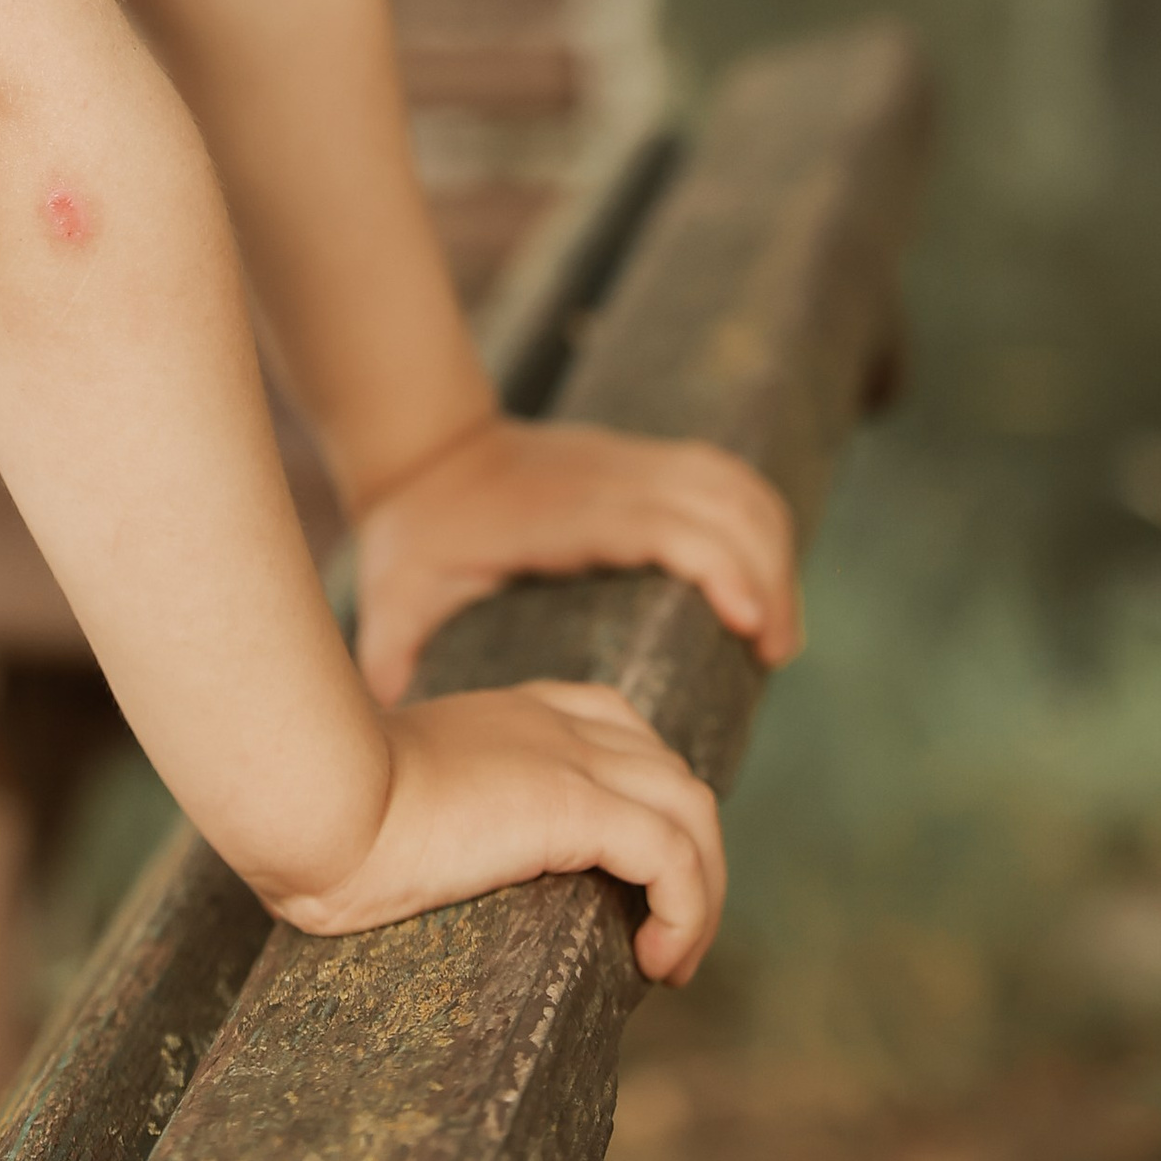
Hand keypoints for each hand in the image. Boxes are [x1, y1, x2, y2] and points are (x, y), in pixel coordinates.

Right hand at [269, 682, 726, 982]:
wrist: (314, 795)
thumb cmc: (322, 808)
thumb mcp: (383, 795)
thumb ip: (411, 808)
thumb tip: (382, 863)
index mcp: (509, 714)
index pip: (616, 727)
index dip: (646, 796)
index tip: (635, 880)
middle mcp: (552, 723)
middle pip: (670, 770)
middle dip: (691, 855)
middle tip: (667, 941)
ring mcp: (569, 757)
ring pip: (692, 810)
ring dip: (702, 893)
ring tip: (671, 963)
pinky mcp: (575, 804)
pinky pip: (673, 854)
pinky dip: (687, 909)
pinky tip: (655, 961)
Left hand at [351, 416, 800, 704]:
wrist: (423, 446)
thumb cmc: (417, 531)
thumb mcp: (395, 592)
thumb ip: (391, 651)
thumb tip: (384, 714)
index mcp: (563, 513)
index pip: (661, 522)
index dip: (718, 565)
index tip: (753, 626)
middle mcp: (607, 477)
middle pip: (720, 499)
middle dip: (767, 570)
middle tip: (775, 653)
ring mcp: (628, 462)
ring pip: (731, 480)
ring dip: (770, 545)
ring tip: (776, 631)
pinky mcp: (640, 462)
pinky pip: (721, 473)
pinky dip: (755, 518)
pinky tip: (761, 579)